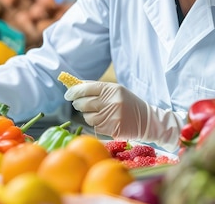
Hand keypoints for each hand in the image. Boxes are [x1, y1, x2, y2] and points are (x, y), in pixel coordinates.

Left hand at [64, 81, 183, 151]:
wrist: (146, 120)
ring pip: (87, 117)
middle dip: (78, 103)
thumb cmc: (128, 103)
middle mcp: (111, 101)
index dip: (74, 91)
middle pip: (83, 103)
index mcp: (111, 89)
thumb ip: (96, 88)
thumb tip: (74, 86)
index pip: (85, 88)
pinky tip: (104, 121)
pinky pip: (94, 126)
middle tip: (78, 103)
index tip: (68, 94)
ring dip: (88, 115)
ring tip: (98, 112)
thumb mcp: (115, 90)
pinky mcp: (111, 129)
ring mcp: (111, 116)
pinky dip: (96, 124)